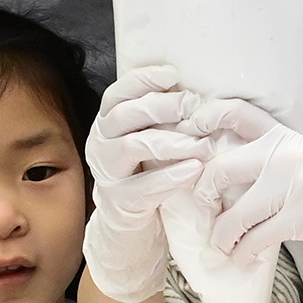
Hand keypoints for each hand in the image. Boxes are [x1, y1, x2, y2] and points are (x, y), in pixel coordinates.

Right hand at [81, 65, 207, 300]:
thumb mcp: (148, 141)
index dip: (143, 79)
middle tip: (192, 106)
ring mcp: (107, 174)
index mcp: (107, 124)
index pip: (118, 93)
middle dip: (160, 106)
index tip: (173, 74)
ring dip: (171, 141)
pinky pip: (145, 186)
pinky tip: (195, 169)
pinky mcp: (120, 202)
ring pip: (133, 147)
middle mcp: (100, 144)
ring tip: (202, 143)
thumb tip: (192, 91)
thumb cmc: (145, 175)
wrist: (129, 228)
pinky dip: (172, 176)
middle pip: (124, 115)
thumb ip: (160, 119)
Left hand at [189, 96, 302, 296]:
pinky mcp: (302, 217)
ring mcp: (294, 185)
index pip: (239, 113)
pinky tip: (244, 260)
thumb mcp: (302, 159)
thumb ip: (267, 159)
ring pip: (235, 214)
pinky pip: (256, 239)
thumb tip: (220, 175)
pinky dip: (243, 254)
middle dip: (203, 195)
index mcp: (283, 136)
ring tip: (222, 247)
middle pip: (222, 169)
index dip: (207, 116)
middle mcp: (286, 155)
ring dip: (221, 237)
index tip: (189, 130)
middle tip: (202, 211)